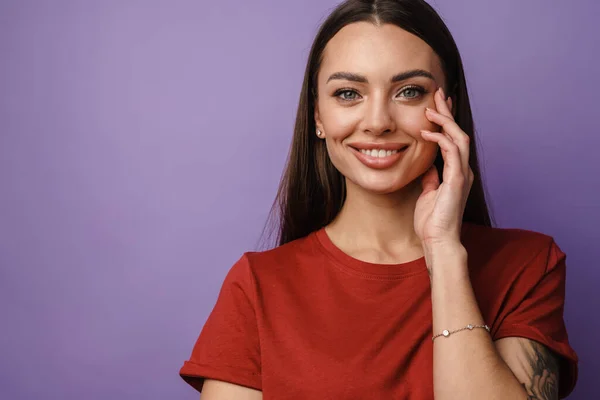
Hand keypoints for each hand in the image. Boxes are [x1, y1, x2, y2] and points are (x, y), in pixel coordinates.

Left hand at [414, 87, 473, 249]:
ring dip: (446, 121)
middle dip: (448, 113)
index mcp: (456, 172)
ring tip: (432, 108)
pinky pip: (452, 152)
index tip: (436, 106)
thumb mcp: (428, 193)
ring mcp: (462, 175)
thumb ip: (431, 179)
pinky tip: (427, 132)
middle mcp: (462, 170)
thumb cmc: (433, 221)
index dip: (446, 121)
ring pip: (459, 138)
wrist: (438, 241)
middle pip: (459, 133)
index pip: (453, 139)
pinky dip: (441, 139)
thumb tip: (428, 167)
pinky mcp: (457, 181)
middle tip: (438, 94)